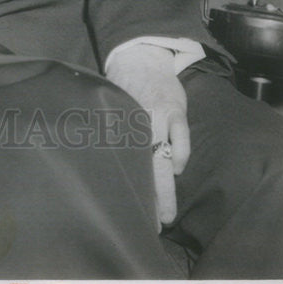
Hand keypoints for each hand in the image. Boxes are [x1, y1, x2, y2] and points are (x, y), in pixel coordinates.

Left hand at [105, 43, 188, 227]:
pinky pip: (181, 143)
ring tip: (165, 215)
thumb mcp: (110, 108)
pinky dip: (178, 159)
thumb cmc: (121, 87)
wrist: (141, 56)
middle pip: (143, 168)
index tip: (121, 214)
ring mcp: (159, 117)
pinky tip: (175, 170)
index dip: (122, 189)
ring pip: (162, 161)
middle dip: (148, 200)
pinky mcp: (176, 112)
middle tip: (149, 227)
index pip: (120, 162)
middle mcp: (136, 122)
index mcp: (117, 123)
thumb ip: (111, 134)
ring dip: (164, 189)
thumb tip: (101, 167)